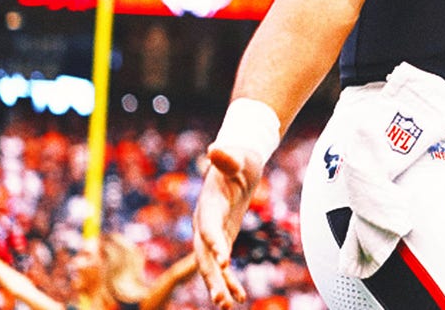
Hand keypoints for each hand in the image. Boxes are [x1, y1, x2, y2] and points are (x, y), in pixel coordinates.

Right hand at [193, 144, 263, 308]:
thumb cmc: (237, 157)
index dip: (213, 243)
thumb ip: (226, 157)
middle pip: (203, 254)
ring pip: (210, 265)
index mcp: (209, 204)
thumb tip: (215, 149)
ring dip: (219, 286)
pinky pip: (223, 264)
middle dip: (211, 277)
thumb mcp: (235, 155)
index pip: (208, 227)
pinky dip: (231, 280)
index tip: (224, 262)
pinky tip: (241, 297)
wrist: (236, 161)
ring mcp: (212, 232)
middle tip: (221, 299)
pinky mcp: (222, 237)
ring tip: (228, 306)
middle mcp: (205, 222)